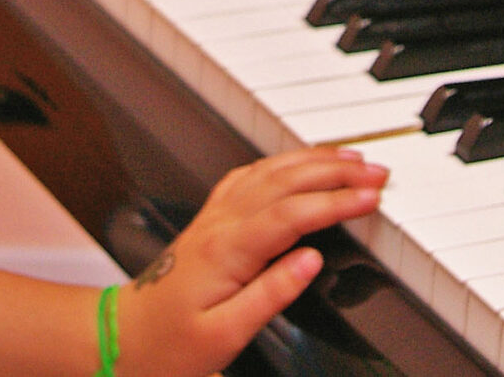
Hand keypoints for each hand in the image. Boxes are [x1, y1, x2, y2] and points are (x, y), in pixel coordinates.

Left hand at [111, 147, 385, 376]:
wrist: (125, 338)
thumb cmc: (171, 344)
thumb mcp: (225, 334)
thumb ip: (271, 294)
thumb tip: (312, 261)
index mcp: (226, 250)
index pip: (292, 213)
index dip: (335, 202)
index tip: (371, 199)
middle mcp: (220, 223)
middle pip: (285, 180)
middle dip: (336, 171)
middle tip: (378, 173)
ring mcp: (213, 217)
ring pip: (269, 171)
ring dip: (313, 160)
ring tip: (352, 159)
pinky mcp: (210, 220)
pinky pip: (249, 177)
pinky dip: (282, 164)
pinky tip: (297, 163)